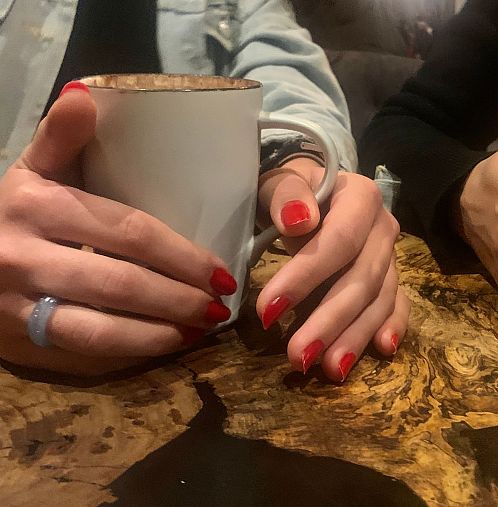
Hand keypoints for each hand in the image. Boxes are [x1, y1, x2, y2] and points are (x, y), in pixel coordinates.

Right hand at [0, 84, 238, 375]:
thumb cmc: (14, 210)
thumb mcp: (32, 169)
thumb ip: (59, 136)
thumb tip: (86, 94)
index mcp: (37, 204)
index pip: (127, 232)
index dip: (180, 255)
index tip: (222, 270)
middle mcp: (24, 254)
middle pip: (121, 283)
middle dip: (180, 298)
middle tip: (222, 305)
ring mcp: (18, 300)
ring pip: (101, 327)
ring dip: (162, 332)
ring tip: (203, 328)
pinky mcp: (21, 335)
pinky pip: (83, 348)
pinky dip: (133, 350)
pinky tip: (168, 344)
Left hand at [256, 158, 408, 381]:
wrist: (307, 192)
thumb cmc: (288, 192)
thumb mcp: (279, 182)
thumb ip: (286, 195)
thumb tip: (298, 220)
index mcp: (361, 198)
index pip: (339, 241)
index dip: (305, 277)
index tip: (267, 311)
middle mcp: (384, 227)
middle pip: (363, 278)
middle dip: (330, 320)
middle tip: (298, 356)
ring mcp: (390, 255)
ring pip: (380, 299)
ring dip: (356, 336)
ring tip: (331, 370)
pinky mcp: (391, 278)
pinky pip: (398, 304)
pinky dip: (393, 326)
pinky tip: (383, 349)